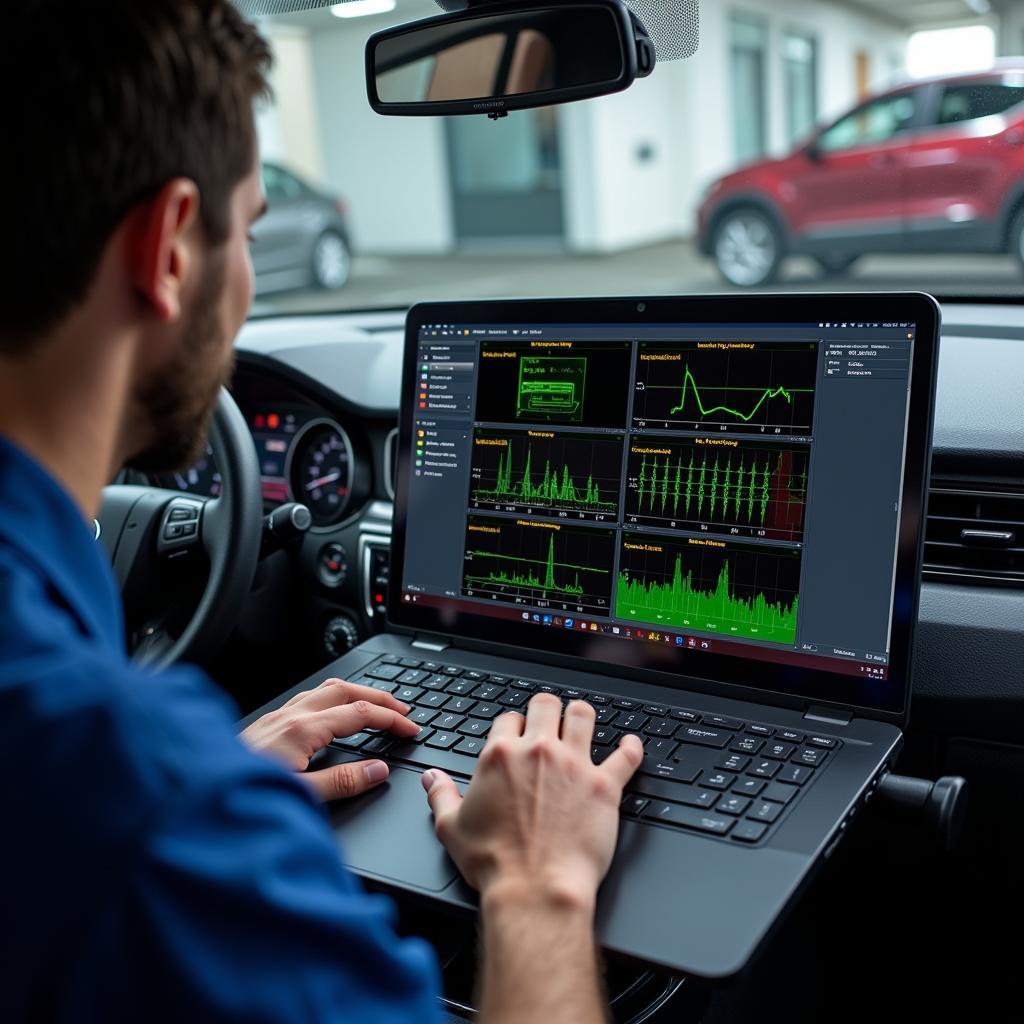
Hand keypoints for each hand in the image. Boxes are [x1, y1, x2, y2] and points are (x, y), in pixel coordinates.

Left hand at [241, 678, 418, 800]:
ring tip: (375, 705)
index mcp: (302, 729)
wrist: (193, 798)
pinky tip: (331, 712)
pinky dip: (332, 698)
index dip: (391, 719)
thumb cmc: (240, 797)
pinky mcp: (266, 724)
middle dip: (380, 697)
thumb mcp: (299, 797)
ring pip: (326, 690)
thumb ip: (342, 782)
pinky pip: (308, 698)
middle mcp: (289, 716)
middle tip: (403, 709)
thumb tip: (378, 770)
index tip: (411, 728)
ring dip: (356, 693)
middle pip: (346, 691)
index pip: (360, 714)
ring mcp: (276, 717)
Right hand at [422, 694, 642, 909]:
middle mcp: (538, 752)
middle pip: (545, 705)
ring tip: (582, 721)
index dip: (512, 727)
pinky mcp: (604, 786)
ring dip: (581, 716)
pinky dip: (630, 749)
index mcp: (501, 756)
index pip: (508, 720)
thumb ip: (441, 795)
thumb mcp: (452, 829)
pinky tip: (631, 745)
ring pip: (583, 715)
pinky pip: (625, 757)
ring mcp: (574, 766)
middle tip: (548, 720)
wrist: (536, 889)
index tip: (516, 738)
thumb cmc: (495, 863)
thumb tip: (431, 778)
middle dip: (546, 710)